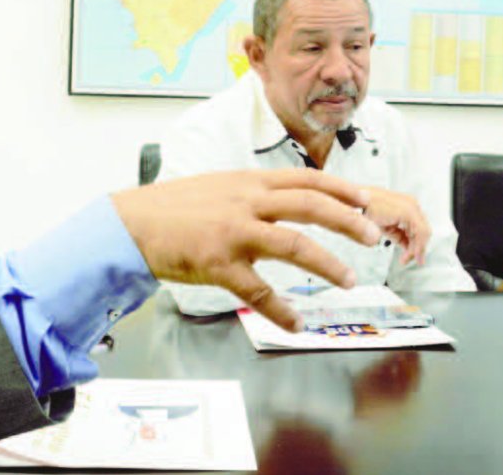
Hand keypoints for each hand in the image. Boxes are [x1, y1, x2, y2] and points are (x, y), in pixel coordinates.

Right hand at [111, 169, 380, 330]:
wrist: (130, 224)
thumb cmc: (172, 208)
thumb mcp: (218, 187)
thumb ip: (251, 193)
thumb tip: (285, 201)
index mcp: (248, 181)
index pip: (305, 179)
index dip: (341, 189)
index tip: (367, 199)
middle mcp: (246, 201)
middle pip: (310, 205)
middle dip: (348, 220)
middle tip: (373, 235)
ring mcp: (233, 232)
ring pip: (294, 244)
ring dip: (327, 264)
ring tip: (349, 279)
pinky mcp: (217, 263)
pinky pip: (258, 290)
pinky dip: (281, 309)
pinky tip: (296, 323)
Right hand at [363, 187, 431, 265]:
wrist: (351, 204)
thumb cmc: (363, 211)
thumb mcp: (385, 225)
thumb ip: (399, 234)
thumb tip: (407, 247)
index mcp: (406, 203)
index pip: (419, 227)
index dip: (417, 243)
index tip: (413, 255)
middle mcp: (411, 203)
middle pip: (423, 230)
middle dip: (418, 248)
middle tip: (411, 260)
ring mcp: (411, 206)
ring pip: (423, 233)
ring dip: (416, 249)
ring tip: (406, 259)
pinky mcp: (408, 212)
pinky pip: (419, 232)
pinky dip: (415, 246)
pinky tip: (407, 254)